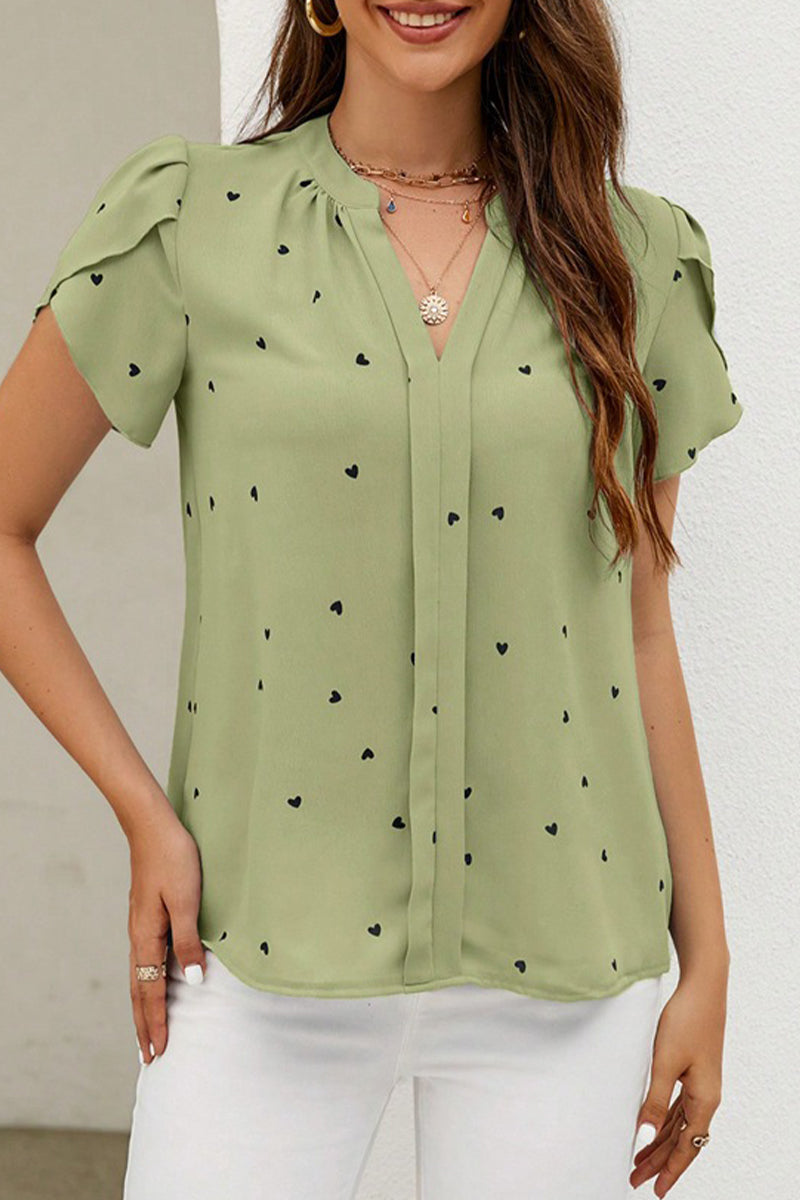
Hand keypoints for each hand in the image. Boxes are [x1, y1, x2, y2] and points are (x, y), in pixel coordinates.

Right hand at [127, 807, 205, 1063]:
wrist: (153, 827)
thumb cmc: (173, 859)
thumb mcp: (186, 900)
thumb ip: (188, 940)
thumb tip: (193, 980)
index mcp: (147, 937)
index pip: (151, 990)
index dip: (156, 1021)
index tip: (158, 1052)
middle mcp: (139, 936)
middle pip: (139, 990)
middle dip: (144, 1024)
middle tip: (148, 1057)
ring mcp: (140, 926)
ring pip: (139, 977)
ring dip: (143, 1007)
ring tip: (146, 1032)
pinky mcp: (146, 916)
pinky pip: (144, 961)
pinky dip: (146, 983)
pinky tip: (152, 984)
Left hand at [629, 968, 726, 1194]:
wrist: (703, 989)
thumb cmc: (687, 1021)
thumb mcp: (665, 1063)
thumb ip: (654, 1101)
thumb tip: (643, 1136)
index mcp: (704, 1100)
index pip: (687, 1147)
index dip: (671, 1170)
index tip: (655, 1190)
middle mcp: (706, 1097)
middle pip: (681, 1139)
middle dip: (658, 1160)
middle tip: (634, 1178)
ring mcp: (700, 1085)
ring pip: (678, 1124)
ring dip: (659, 1141)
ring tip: (637, 1159)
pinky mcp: (693, 1072)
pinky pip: (678, 1107)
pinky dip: (664, 1121)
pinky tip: (651, 1128)